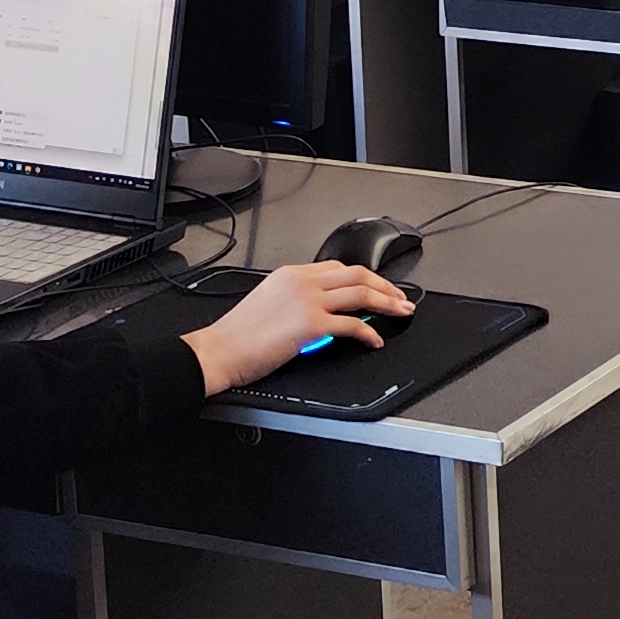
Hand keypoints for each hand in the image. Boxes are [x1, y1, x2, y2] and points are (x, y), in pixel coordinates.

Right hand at [180, 261, 413, 394]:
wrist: (219, 351)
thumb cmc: (238, 334)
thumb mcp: (268, 301)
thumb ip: (296, 297)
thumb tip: (324, 308)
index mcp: (291, 274)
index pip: (338, 268)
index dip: (365, 277)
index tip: (378, 287)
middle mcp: (302, 281)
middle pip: (357, 274)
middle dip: (385, 285)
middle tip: (400, 298)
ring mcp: (308, 301)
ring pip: (362, 294)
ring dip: (388, 303)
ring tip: (400, 312)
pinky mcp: (311, 324)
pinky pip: (353, 325)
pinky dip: (369, 333)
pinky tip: (374, 340)